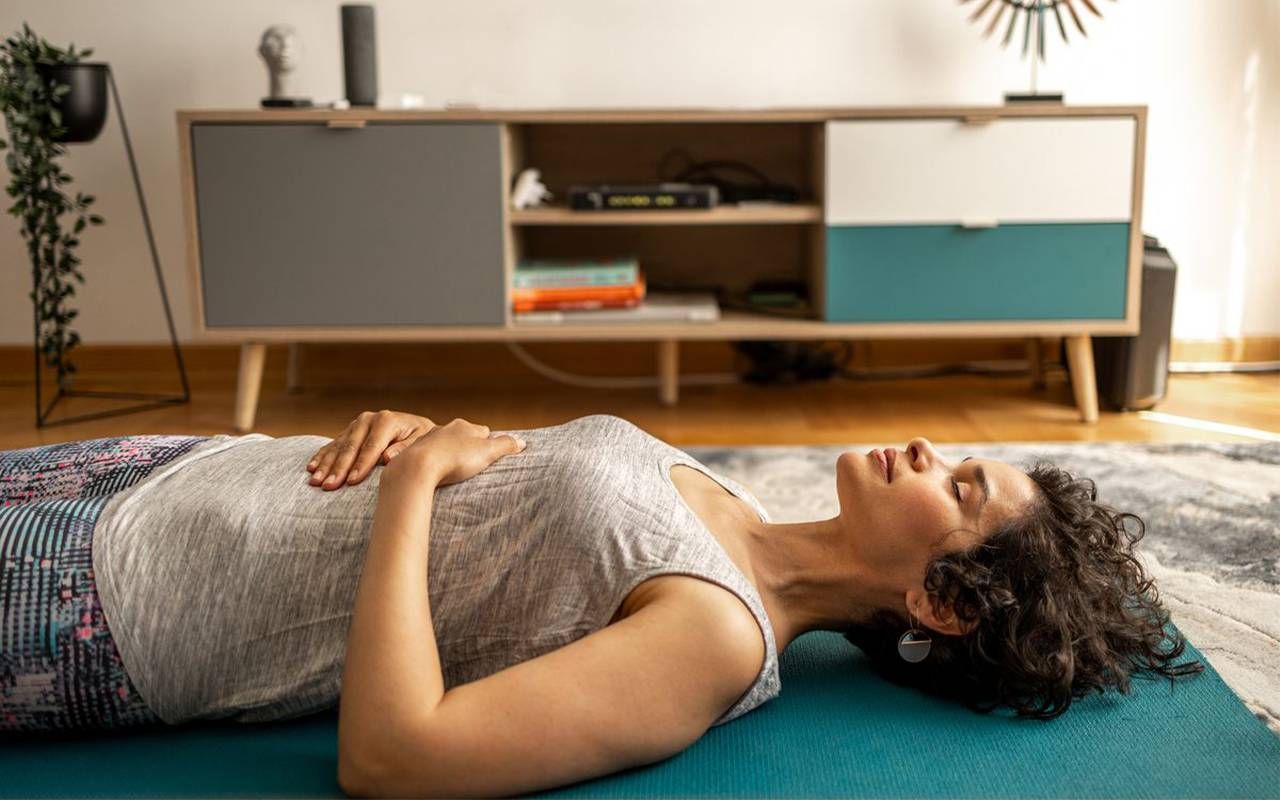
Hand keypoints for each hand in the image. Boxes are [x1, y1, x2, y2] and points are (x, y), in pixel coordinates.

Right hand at [307, 410, 436, 489]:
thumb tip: (388, 458)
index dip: (361, 465)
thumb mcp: (421, 443)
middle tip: (328, 486)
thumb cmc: (422, 441)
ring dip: (326, 465)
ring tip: (315, 482)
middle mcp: (369, 419)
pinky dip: (322, 457)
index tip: (352, 482)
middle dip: (339, 468)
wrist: (417, 430)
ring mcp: (356, 425)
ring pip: (338, 447)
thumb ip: (406, 449)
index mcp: (387, 420)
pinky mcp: (349, 431)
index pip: (371, 446)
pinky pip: (332, 445)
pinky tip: (311, 468)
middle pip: (351, 447)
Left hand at [382, 418, 526, 487]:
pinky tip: (434, 472)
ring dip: (448, 453)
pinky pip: (427, 455)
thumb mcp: (487, 452)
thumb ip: (505, 446)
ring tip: (453, 469)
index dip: (489, 443)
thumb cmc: (455, 459)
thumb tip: (523, 442)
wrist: (418, 466)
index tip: (491, 454)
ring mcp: (427, 439)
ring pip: (443, 444)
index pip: (483, 431)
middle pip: (462, 436)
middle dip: (468, 447)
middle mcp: (445, 428)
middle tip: (473, 463)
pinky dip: (432, 461)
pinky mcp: (413, 452)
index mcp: (464, 426)